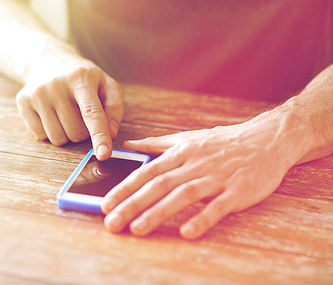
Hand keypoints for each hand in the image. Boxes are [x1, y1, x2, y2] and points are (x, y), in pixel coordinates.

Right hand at [16, 57, 123, 159]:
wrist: (50, 62)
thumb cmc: (84, 79)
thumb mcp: (106, 85)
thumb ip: (114, 109)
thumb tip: (111, 134)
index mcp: (80, 78)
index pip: (92, 113)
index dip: (99, 135)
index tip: (104, 154)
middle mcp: (56, 85)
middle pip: (75, 132)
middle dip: (83, 132)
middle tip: (80, 115)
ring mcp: (37, 93)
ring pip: (58, 138)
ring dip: (66, 134)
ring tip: (66, 114)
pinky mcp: (23, 102)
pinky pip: (41, 136)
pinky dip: (50, 132)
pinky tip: (51, 114)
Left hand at [101, 112, 301, 238]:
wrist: (266, 139)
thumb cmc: (222, 142)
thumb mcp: (187, 138)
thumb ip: (156, 144)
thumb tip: (128, 145)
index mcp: (181, 152)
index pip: (147, 171)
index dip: (125, 187)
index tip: (105, 203)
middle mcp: (194, 164)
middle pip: (159, 184)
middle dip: (133, 203)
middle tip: (112, 221)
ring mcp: (216, 177)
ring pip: (183, 194)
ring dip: (159, 211)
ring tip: (138, 228)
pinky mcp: (238, 190)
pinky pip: (218, 206)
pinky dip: (202, 218)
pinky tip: (187, 232)